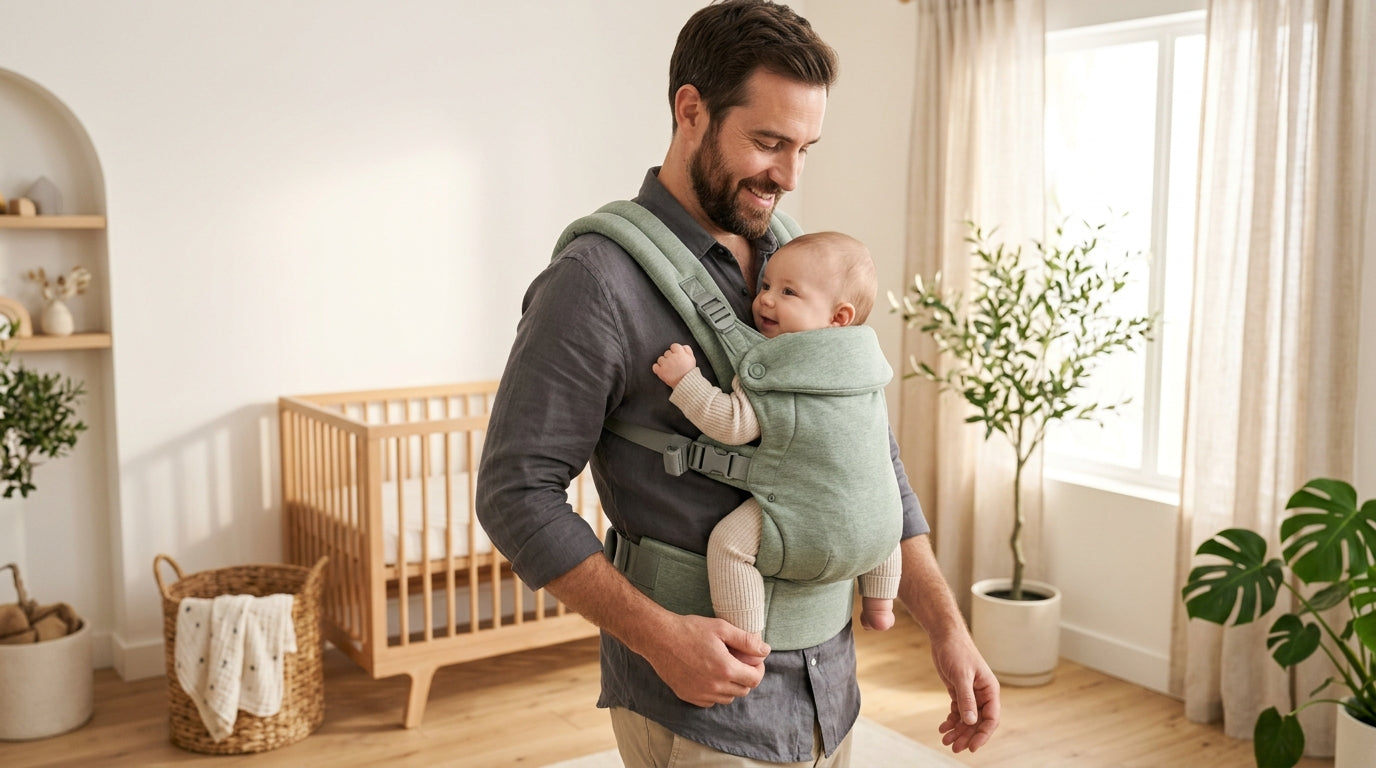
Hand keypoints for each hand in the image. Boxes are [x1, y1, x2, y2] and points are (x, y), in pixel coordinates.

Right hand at [641, 613, 769, 707]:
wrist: (659, 638)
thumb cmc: (690, 629)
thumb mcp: (721, 628)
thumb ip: (746, 640)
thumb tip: (765, 650)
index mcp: (726, 669)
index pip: (754, 679)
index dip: (758, 669)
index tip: (753, 660)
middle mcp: (715, 686)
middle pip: (743, 690)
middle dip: (746, 677)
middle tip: (739, 662)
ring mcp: (700, 693)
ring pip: (727, 698)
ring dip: (731, 686)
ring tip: (724, 668)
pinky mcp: (688, 696)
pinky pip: (710, 701)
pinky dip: (715, 693)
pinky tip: (709, 676)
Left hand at [652, 343, 696, 387]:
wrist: (686, 384)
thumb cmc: (689, 372)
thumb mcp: (692, 358)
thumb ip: (687, 349)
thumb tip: (682, 346)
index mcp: (680, 353)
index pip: (674, 346)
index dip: (675, 351)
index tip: (677, 355)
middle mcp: (672, 357)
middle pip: (667, 352)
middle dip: (670, 357)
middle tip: (674, 364)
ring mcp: (665, 364)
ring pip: (660, 359)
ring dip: (663, 363)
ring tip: (669, 368)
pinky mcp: (660, 371)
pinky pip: (655, 366)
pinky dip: (657, 368)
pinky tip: (662, 370)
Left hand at [930, 630, 999, 752]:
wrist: (944, 636)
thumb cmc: (957, 651)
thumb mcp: (961, 676)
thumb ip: (966, 699)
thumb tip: (971, 721)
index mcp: (990, 690)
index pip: (991, 718)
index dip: (982, 735)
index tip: (971, 747)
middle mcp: (983, 694)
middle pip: (978, 722)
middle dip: (967, 736)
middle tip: (954, 748)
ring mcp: (971, 693)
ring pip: (967, 719)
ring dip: (958, 731)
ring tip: (945, 740)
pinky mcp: (959, 691)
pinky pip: (958, 711)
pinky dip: (951, 720)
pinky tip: (943, 728)